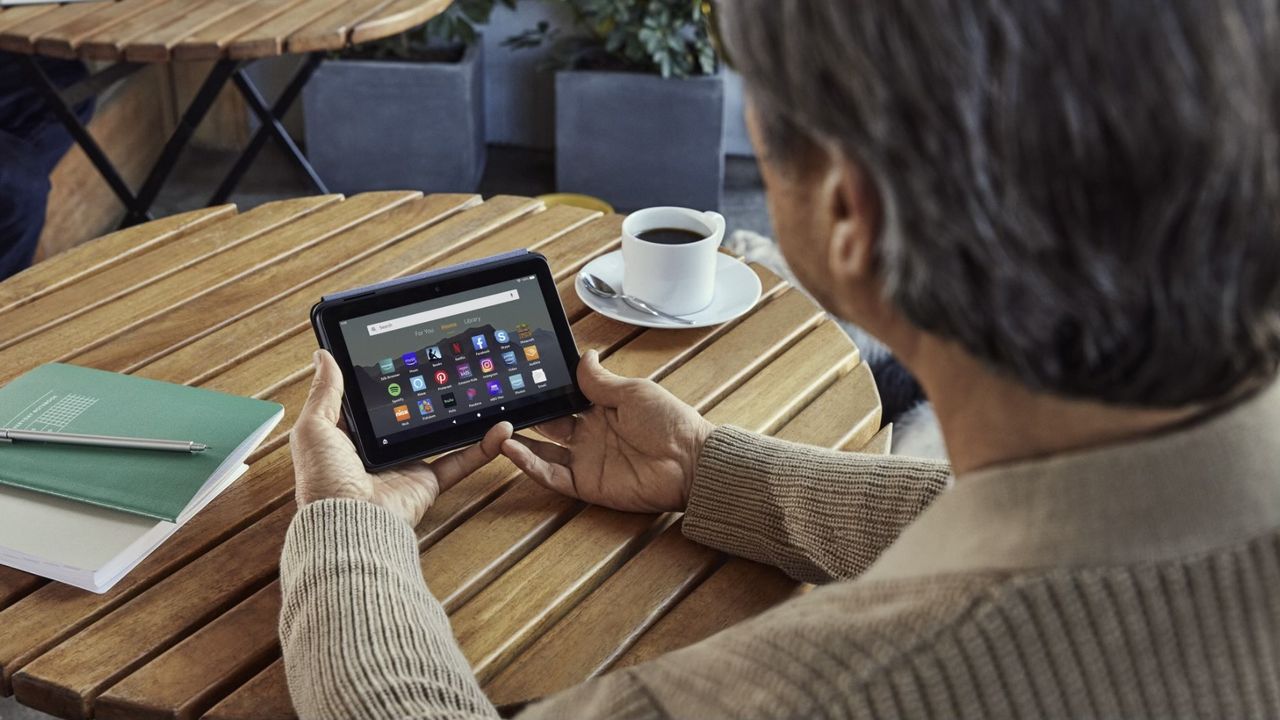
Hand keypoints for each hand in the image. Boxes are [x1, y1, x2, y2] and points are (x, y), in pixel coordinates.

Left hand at [290, 350, 511, 526]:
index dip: (388, 378)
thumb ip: (326, 392)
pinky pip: (461, 460)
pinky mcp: (428, 481)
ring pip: (442, 433)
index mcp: (351, 435)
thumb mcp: (315, 427)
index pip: (373, 400)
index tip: (405, 355)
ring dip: (463, 414)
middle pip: (411, 414)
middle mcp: (380, 449)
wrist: (349, 523)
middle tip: (452, 367)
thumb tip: (324, 355)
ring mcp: (407, 464)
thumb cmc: (324, 480)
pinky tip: (501, 427)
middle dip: (431, 393)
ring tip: (482, 391)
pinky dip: (484, 446)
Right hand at [499, 349, 714, 512]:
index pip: (563, 399)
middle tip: (498, 405)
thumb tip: (584, 355)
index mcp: (601, 409)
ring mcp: (586, 461)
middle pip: (548, 425)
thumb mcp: (633, 391)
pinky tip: (512, 450)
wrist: (690, 461)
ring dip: (518, 441)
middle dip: (525, 415)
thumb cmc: (670, 422)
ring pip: (542, 452)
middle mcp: (589, 435)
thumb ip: (601, 380)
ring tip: (496, 428)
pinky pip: (552, 476)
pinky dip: (530, 464)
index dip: (543, 391)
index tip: (519, 379)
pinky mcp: (586, 484)